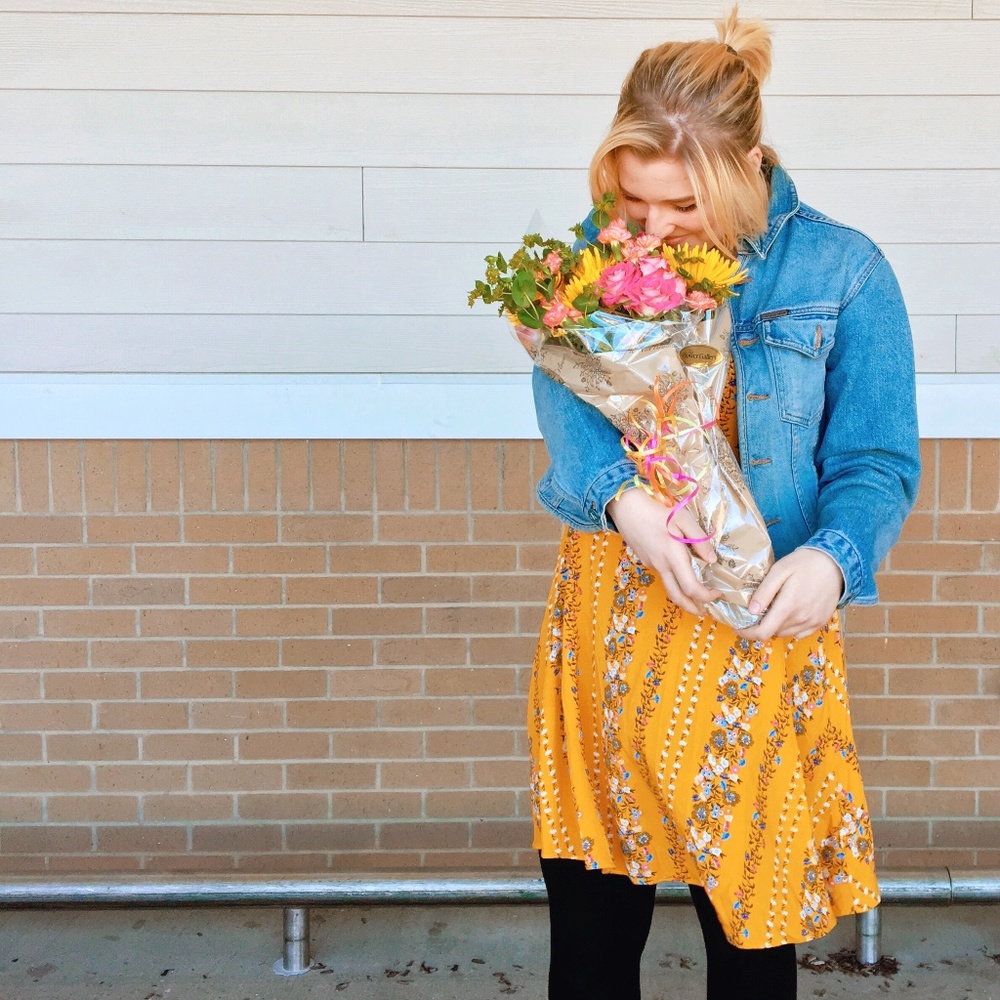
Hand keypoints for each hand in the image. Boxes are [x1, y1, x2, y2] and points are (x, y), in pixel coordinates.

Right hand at [606, 488, 721, 615]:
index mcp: (673, 556)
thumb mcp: (682, 518)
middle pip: (677, 596)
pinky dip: (674, 580)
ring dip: (683, 597)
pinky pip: (662, 574)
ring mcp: (651, 564)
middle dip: (692, 608)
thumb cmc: (656, 510)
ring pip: (668, 587)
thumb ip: (699, 539)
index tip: (717, 593)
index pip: (691, 587)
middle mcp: (661, 565)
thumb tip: (712, 559)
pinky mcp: (645, 560)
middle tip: (704, 612)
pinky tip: (679, 570)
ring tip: (695, 596)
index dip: (706, 596)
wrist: (624, 506)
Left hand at [737, 547, 842, 641]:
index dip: (748, 633)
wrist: (836, 562)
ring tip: (773, 609)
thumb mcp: (780, 570)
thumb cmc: (804, 563)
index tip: (739, 628)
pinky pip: (800, 633)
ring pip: (786, 633)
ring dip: (775, 626)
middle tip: (757, 611)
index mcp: (789, 606)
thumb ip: (765, 592)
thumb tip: (751, 611)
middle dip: (761, 625)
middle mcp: (801, 618)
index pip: (764, 632)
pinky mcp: (821, 622)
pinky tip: (790, 613)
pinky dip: (790, 628)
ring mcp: (813, 622)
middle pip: (773, 632)